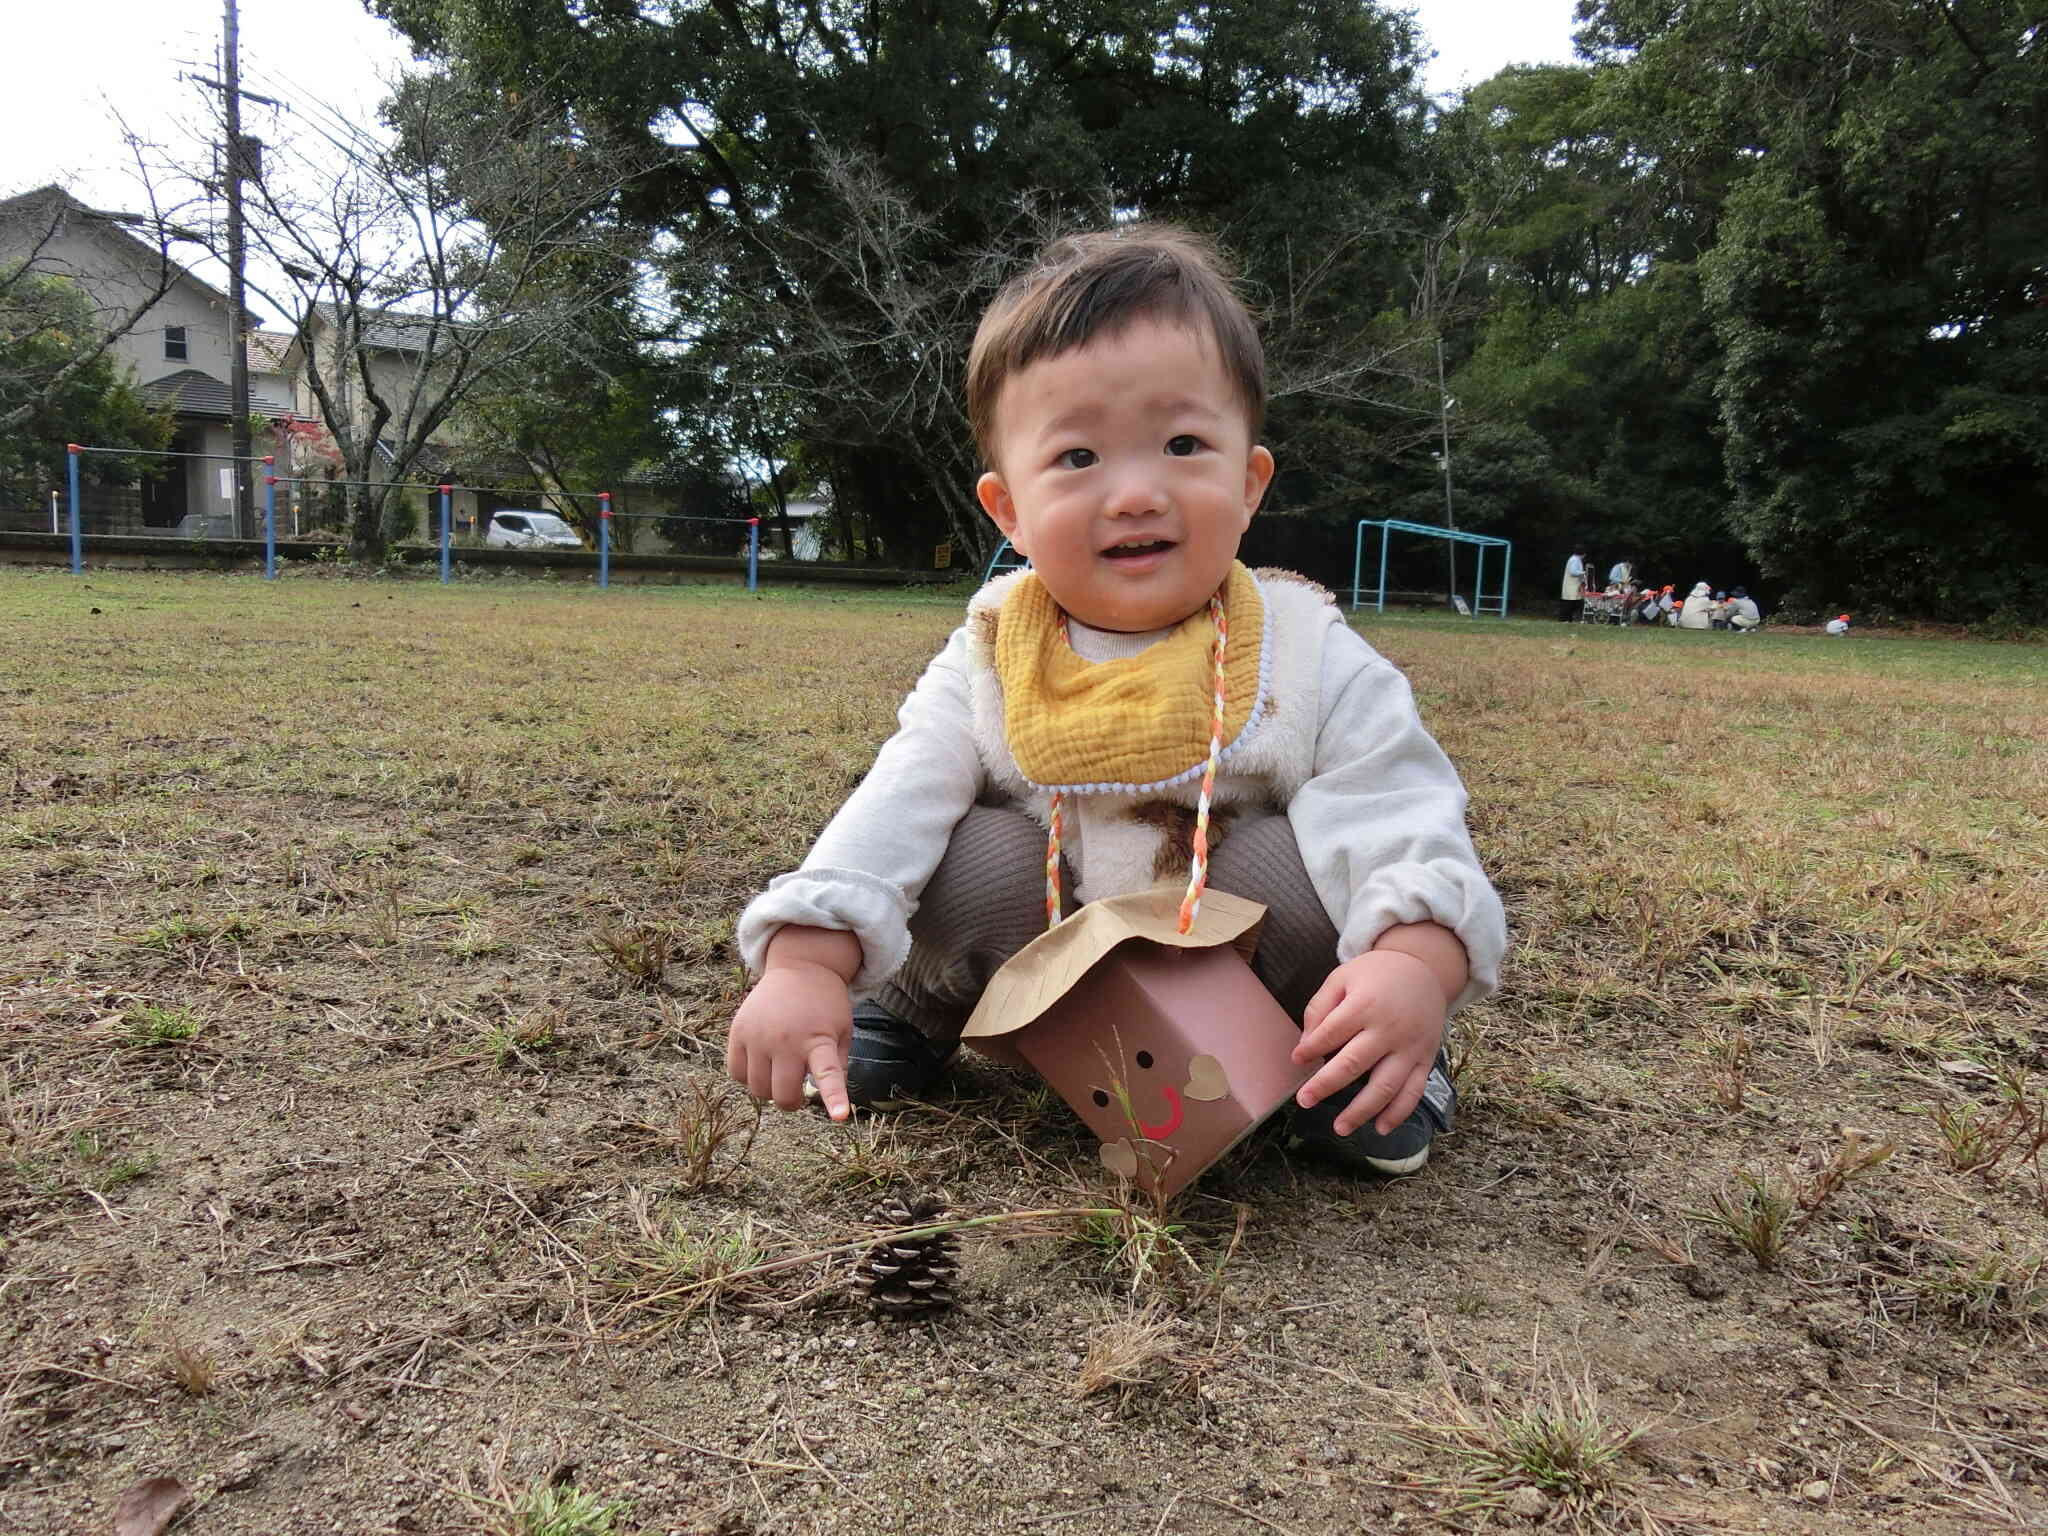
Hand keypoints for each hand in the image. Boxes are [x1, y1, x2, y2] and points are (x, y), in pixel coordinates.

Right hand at [725, 927, 860, 1119]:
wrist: (801, 968)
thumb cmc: (825, 1006)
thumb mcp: (842, 1032)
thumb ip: (837, 1066)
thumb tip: (827, 1101)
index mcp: (819, 1041)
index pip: (828, 1075)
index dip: (834, 1098)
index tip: (840, 1116)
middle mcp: (786, 1039)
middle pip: (781, 1095)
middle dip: (791, 1101)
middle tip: (799, 1091)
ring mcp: (758, 1035)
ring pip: (756, 1089)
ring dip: (769, 1088)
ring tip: (780, 1070)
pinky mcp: (738, 1031)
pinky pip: (736, 1073)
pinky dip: (748, 1076)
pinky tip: (762, 1062)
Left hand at [1291, 950, 1445, 1136]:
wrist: (1425, 969)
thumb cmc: (1376, 974)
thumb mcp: (1343, 977)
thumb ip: (1320, 1008)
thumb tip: (1305, 1046)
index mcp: (1365, 1004)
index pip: (1331, 1033)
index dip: (1310, 1049)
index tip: (1297, 1060)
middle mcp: (1389, 1029)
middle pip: (1353, 1063)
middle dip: (1325, 1085)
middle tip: (1304, 1101)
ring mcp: (1410, 1047)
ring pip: (1385, 1086)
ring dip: (1361, 1111)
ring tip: (1340, 1128)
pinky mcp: (1425, 1059)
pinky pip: (1413, 1091)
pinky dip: (1398, 1113)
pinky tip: (1380, 1128)